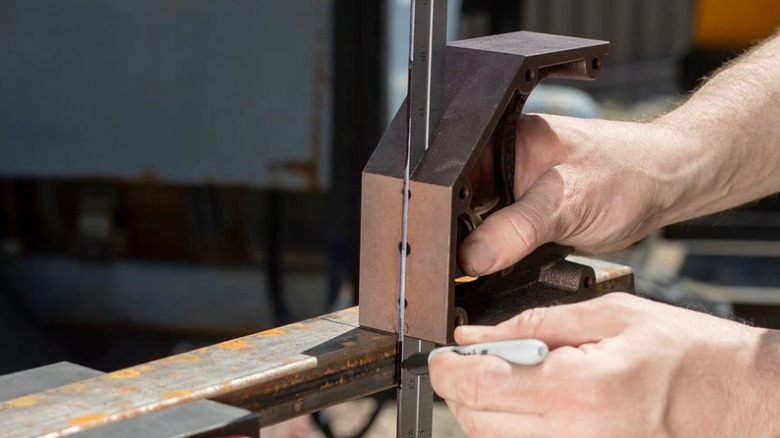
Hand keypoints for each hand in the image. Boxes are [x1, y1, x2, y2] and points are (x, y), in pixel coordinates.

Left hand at [429, 293, 779, 436]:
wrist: (734, 398)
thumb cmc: (685, 354)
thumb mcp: (608, 315)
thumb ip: (533, 324)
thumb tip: (477, 334)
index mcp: (574, 390)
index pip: (478, 388)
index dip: (445, 369)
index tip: (441, 353)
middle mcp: (570, 437)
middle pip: (476, 420)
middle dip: (459, 387)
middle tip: (473, 358)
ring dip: (483, 407)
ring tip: (509, 373)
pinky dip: (510, 426)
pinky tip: (529, 399)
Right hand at [459, 114, 688, 275]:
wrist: (665, 185)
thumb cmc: (628, 174)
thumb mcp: (566, 204)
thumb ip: (515, 230)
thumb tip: (471, 257)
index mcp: (501, 139)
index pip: (450, 177)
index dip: (440, 212)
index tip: (441, 248)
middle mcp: (501, 162)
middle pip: (456, 202)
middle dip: (458, 234)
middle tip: (465, 264)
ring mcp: (512, 187)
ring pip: (476, 224)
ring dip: (482, 246)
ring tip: (498, 256)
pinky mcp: (524, 212)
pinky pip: (498, 236)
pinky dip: (500, 253)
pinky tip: (509, 261)